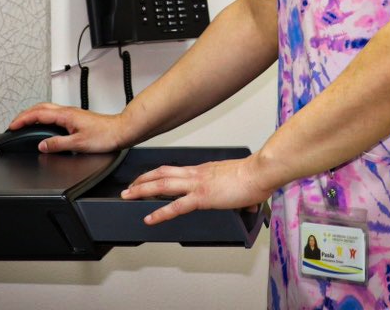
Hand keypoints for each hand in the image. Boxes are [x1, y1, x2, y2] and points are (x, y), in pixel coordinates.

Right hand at [7, 102, 129, 154]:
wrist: (120, 131)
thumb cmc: (105, 136)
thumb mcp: (78, 144)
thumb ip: (58, 144)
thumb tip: (42, 145)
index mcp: (65, 115)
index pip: (38, 114)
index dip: (23, 120)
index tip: (12, 126)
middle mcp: (68, 112)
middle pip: (40, 108)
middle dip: (25, 115)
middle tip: (14, 124)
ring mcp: (72, 114)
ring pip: (47, 109)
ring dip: (33, 115)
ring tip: (25, 123)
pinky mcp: (76, 118)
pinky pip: (54, 114)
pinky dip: (43, 118)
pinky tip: (44, 126)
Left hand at [121, 155, 274, 224]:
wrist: (260, 171)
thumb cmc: (255, 177)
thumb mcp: (243, 185)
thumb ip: (243, 196)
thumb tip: (250, 204)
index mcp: (203, 170)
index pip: (174, 170)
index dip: (158, 175)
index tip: (148, 180)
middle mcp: (196, 174)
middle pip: (161, 174)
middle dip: (141, 180)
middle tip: (129, 188)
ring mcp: (197, 184)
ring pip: (161, 185)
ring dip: (142, 190)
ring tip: (129, 196)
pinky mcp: (201, 197)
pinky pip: (175, 206)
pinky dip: (160, 213)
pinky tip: (150, 218)